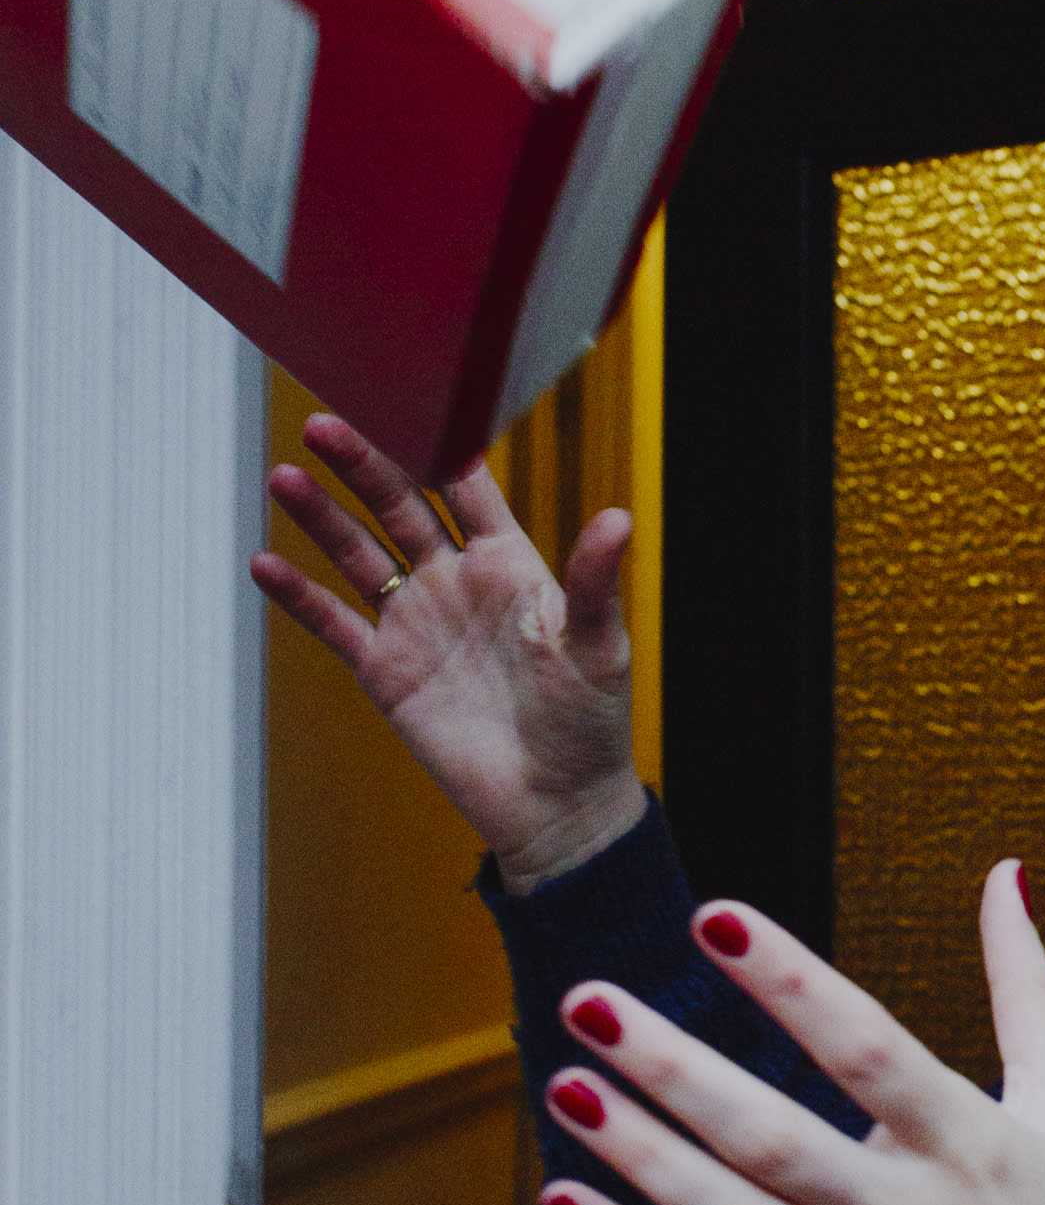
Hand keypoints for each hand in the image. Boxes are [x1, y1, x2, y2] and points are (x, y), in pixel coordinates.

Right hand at [252, 414, 643, 888]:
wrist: (554, 804)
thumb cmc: (589, 723)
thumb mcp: (599, 646)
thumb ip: (594, 581)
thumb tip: (618, 516)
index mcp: (512, 563)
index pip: (468, 489)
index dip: (436, 447)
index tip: (405, 400)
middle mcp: (457, 582)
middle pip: (400, 506)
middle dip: (364, 465)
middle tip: (324, 423)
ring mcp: (417, 623)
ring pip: (359, 555)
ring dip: (322, 517)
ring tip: (285, 476)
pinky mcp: (386, 670)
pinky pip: (334, 623)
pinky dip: (299, 596)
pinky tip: (266, 563)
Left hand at [536, 862, 1044, 1204]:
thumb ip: (1025, 985)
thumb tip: (1006, 871)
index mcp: (971, 1144)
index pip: (872, 1051)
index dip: (794, 984)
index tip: (716, 917)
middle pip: (775, 1141)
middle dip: (678, 1071)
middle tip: (590, 1001)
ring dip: (640, 1156)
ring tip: (564, 1084)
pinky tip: (563, 1203)